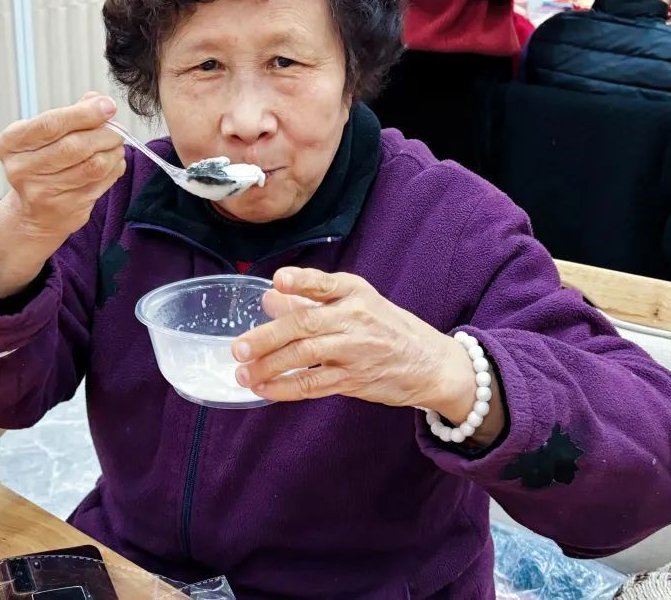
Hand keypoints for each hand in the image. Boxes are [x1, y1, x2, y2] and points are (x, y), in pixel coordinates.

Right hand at [0, 92, 125, 297]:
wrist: (34, 213)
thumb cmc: (42, 163)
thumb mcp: (45, 135)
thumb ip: (71, 114)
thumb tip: (99, 100)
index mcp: (10, 143)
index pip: (51, 124)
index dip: (84, 114)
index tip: (108, 106)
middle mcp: (21, 170)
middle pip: (74, 146)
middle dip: (104, 134)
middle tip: (117, 130)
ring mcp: (43, 193)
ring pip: (92, 166)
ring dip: (113, 152)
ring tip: (116, 145)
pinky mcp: (66, 209)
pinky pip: (100, 183)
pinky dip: (114, 168)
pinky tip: (113, 162)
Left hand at [232, 268, 504, 443]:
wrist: (431, 364)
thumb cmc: (387, 327)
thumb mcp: (356, 303)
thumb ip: (310, 301)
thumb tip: (268, 297)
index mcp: (354, 292)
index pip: (323, 283)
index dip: (301, 282)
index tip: (279, 281)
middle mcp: (355, 318)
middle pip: (305, 325)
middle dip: (267, 337)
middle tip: (238, 349)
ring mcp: (355, 350)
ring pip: (304, 357)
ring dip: (269, 366)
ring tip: (243, 373)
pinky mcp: (354, 379)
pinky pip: (313, 384)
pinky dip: (285, 388)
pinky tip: (264, 389)